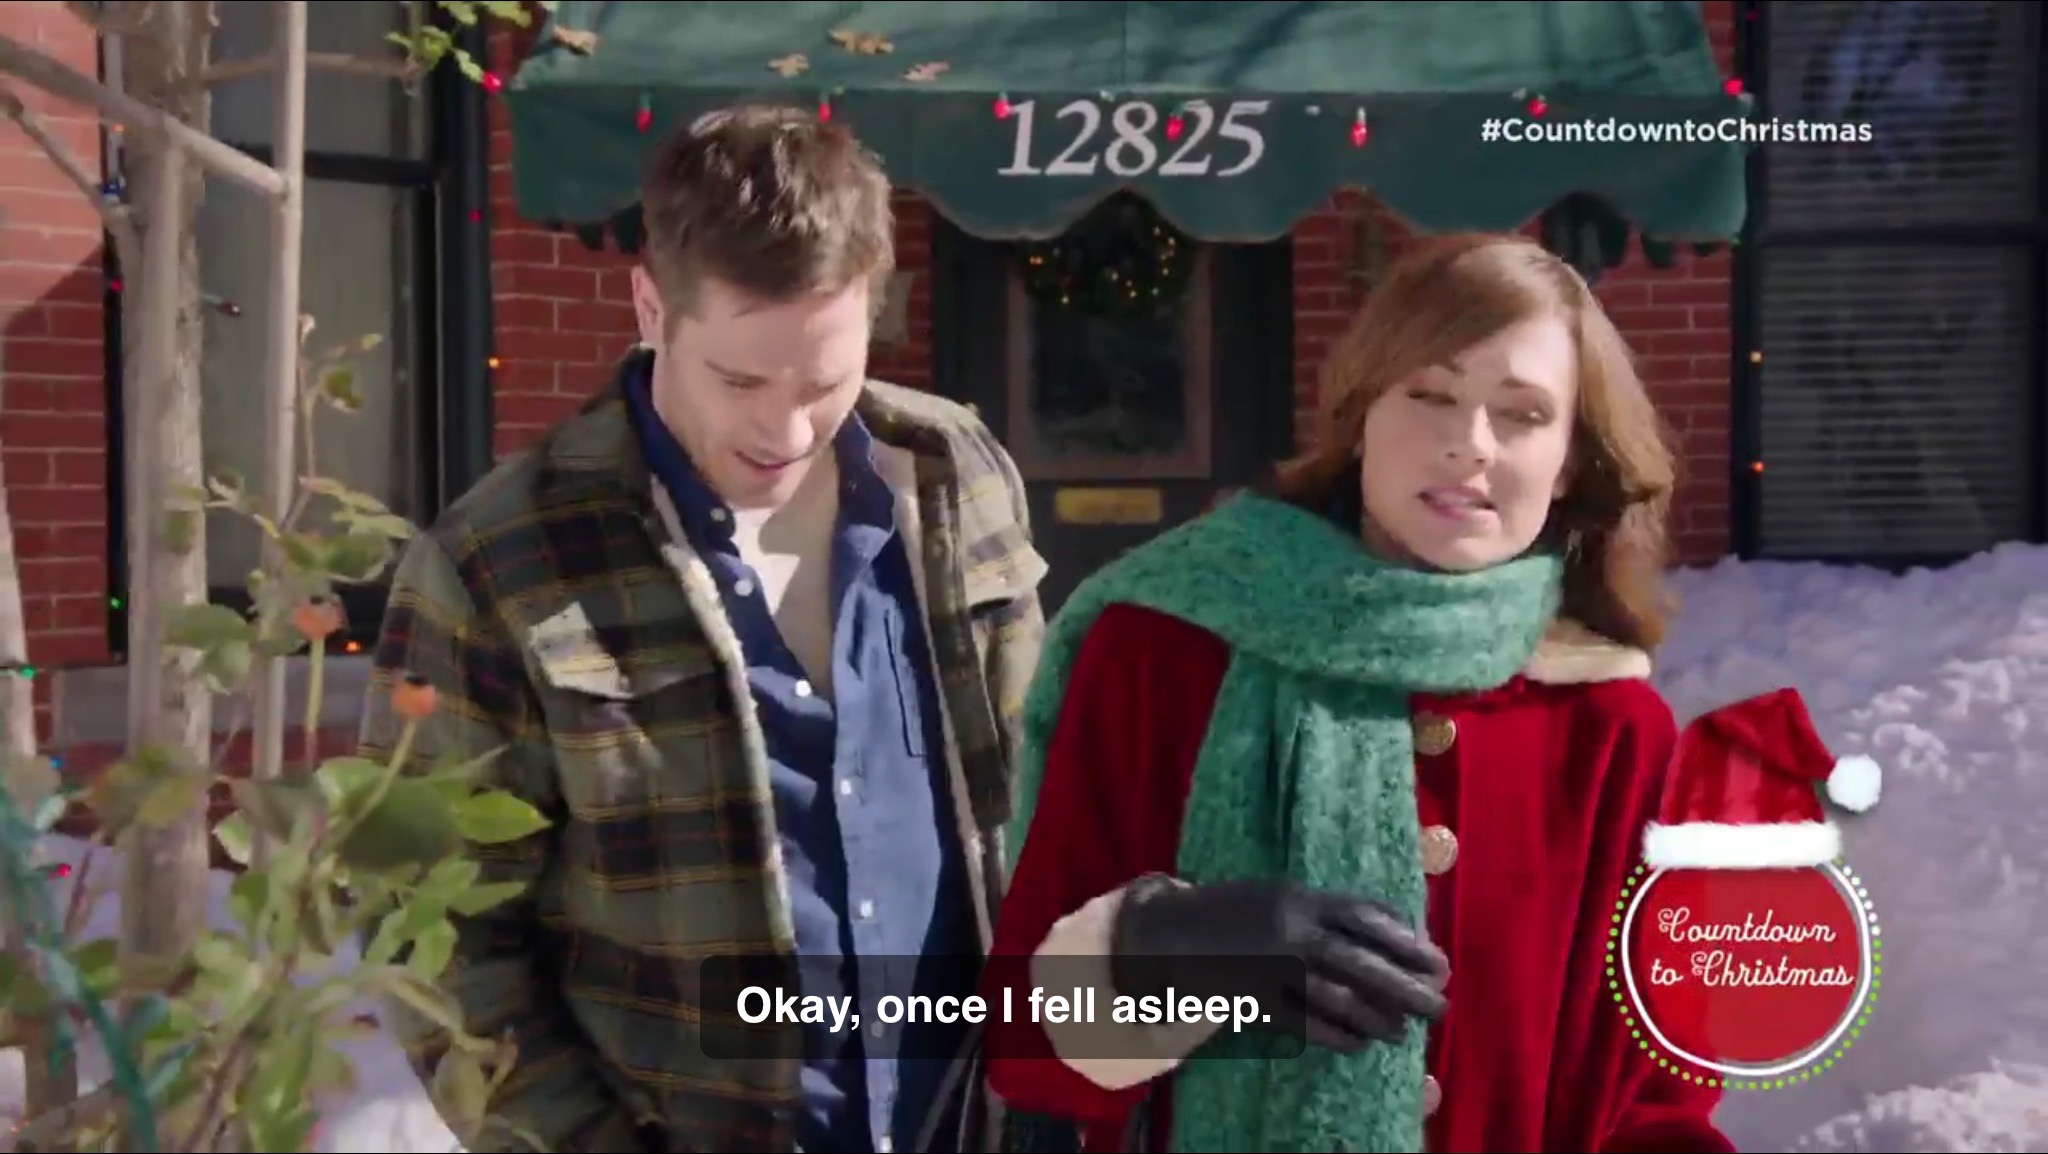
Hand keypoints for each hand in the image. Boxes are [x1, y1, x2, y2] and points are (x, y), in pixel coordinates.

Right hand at [1107, 875, 1447, 1053]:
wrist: (1168, 930)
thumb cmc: (1238, 909)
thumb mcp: (1283, 895)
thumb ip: (1330, 909)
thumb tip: (1397, 926)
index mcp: (1299, 897)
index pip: (1366, 917)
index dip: (1408, 941)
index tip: (1438, 962)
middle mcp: (1288, 930)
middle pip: (1360, 961)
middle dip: (1406, 987)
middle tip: (1438, 1005)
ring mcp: (1269, 967)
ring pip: (1335, 997)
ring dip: (1375, 1017)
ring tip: (1401, 1031)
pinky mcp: (1253, 1000)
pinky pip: (1303, 1023)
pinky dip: (1335, 1036)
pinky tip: (1358, 1044)